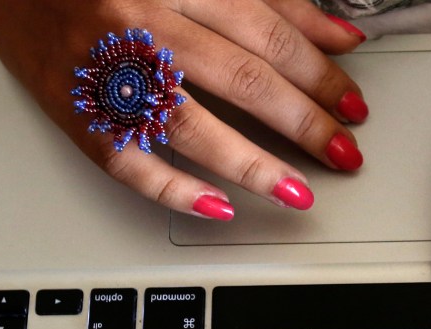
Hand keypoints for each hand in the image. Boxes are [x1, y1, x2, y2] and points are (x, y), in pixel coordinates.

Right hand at [0, 0, 368, 218]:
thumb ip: (270, 0)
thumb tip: (339, 34)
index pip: (268, 33)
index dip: (320, 75)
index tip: (353, 107)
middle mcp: (144, 21)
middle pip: (240, 78)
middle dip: (304, 122)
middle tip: (343, 153)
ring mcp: (108, 72)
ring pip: (190, 123)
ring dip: (253, 164)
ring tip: (297, 191)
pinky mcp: (77, 113)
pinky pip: (128, 161)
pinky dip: (174, 189)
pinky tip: (218, 207)